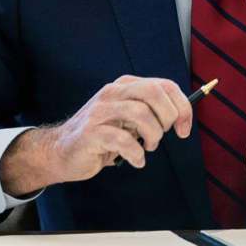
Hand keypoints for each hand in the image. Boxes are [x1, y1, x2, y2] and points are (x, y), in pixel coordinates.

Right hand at [0, 75, 192, 196]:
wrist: (61, 152)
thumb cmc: (101, 137)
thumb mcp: (128, 120)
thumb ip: (149, 113)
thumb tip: (182, 116)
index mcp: (125, 87)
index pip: (163, 85)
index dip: (181, 106)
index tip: (184, 129)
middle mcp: (112, 93)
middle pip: (153, 92)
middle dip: (168, 117)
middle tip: (163, 136)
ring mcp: (100, 111)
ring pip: (140, 114)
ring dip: (153, 136)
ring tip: (147, 148)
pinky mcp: (91, 132)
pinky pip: (122, 140)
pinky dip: (136, 154)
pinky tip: (135, 160)